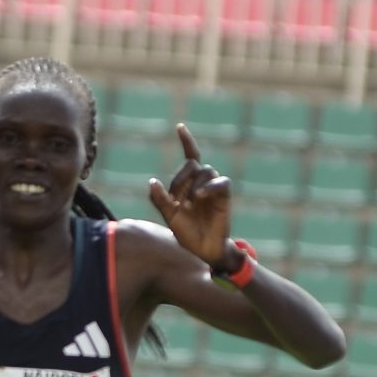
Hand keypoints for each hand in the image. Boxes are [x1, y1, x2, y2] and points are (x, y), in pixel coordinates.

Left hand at [145, 124, 232, 265]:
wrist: (203, 250)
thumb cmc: (187, 233)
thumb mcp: (169, 216)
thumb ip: (160, 200)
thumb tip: (151, 181)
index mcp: (189, 183)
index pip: (190, 156)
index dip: (187, 140)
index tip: (179, 126)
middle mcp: (202, 182)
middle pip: (193, 164)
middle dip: (180, 178)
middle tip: (175, 197)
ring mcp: (214, 188)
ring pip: (206, 170)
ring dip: (194, 183)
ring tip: (190, 201)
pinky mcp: (224, 197)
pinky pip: (221, 182)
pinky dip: (210, 186)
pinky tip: (199, 196)